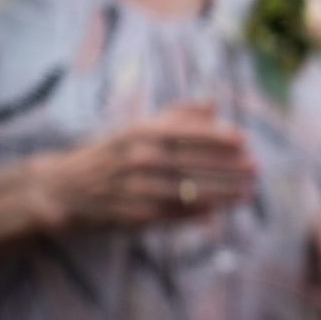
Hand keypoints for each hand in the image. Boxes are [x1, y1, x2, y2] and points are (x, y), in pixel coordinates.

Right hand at [41, 104, 256, 231]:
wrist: (64, 187)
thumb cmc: (112, 153)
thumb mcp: (137, 127)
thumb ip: (176, 114)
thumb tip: (213, 104)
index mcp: (139, 133)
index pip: (186, 134)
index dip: (217, 137)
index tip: (244, 140)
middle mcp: (137, 160)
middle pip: (192, 164)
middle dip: (228, 167)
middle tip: (256, 167)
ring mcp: (136, 189)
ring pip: (187, 192)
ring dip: (222, 193)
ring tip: (248, 192)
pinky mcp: (134, 216)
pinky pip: (173, 214)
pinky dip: (197, 213)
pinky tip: (219, 211)